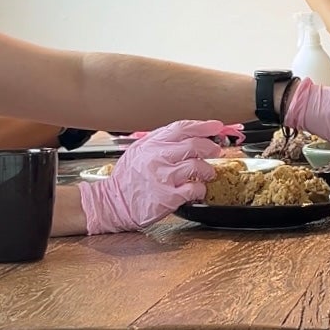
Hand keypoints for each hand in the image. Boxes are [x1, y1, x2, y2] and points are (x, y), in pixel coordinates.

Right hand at [80, 121, 224, 232]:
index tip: (216, 127)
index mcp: (151, 144)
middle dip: (211, 147)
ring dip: (208, 170)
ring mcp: (164, 178)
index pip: (182, 128)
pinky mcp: (169, 197)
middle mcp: (158, 158)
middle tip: (216, 151)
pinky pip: (194, 189)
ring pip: (198, 167)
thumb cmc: (127, 178)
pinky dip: (201, 189)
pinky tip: (197, 190)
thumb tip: (187, 133)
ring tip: (208, 174)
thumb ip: (160, 140)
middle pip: (194, 145)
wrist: (113, 203)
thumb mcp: (138, 151)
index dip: (203, 126)